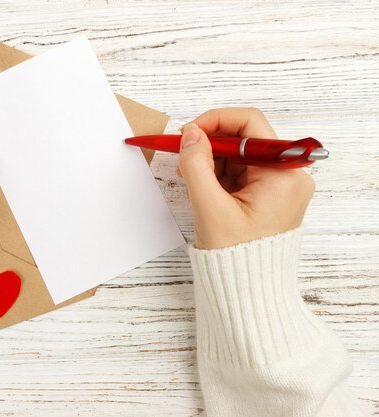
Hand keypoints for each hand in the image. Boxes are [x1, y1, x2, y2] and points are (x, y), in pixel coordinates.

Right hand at [177, 108, 314, 248]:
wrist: (248, 292)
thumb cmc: (237, 259)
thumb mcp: (209, 207)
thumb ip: (197, 164)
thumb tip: (191, 134)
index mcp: (283, 176)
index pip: (250, 125)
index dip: (215, 121)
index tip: (189, 132)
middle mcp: (288, 176)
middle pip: (244, 139)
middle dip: (210, 145)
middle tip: (183, 156)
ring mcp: (280, 186)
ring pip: (239, 155)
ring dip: (211, 160)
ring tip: (190, 177)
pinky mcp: (269, 195)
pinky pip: (241, 171)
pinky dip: (218, 173)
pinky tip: (202, 185)